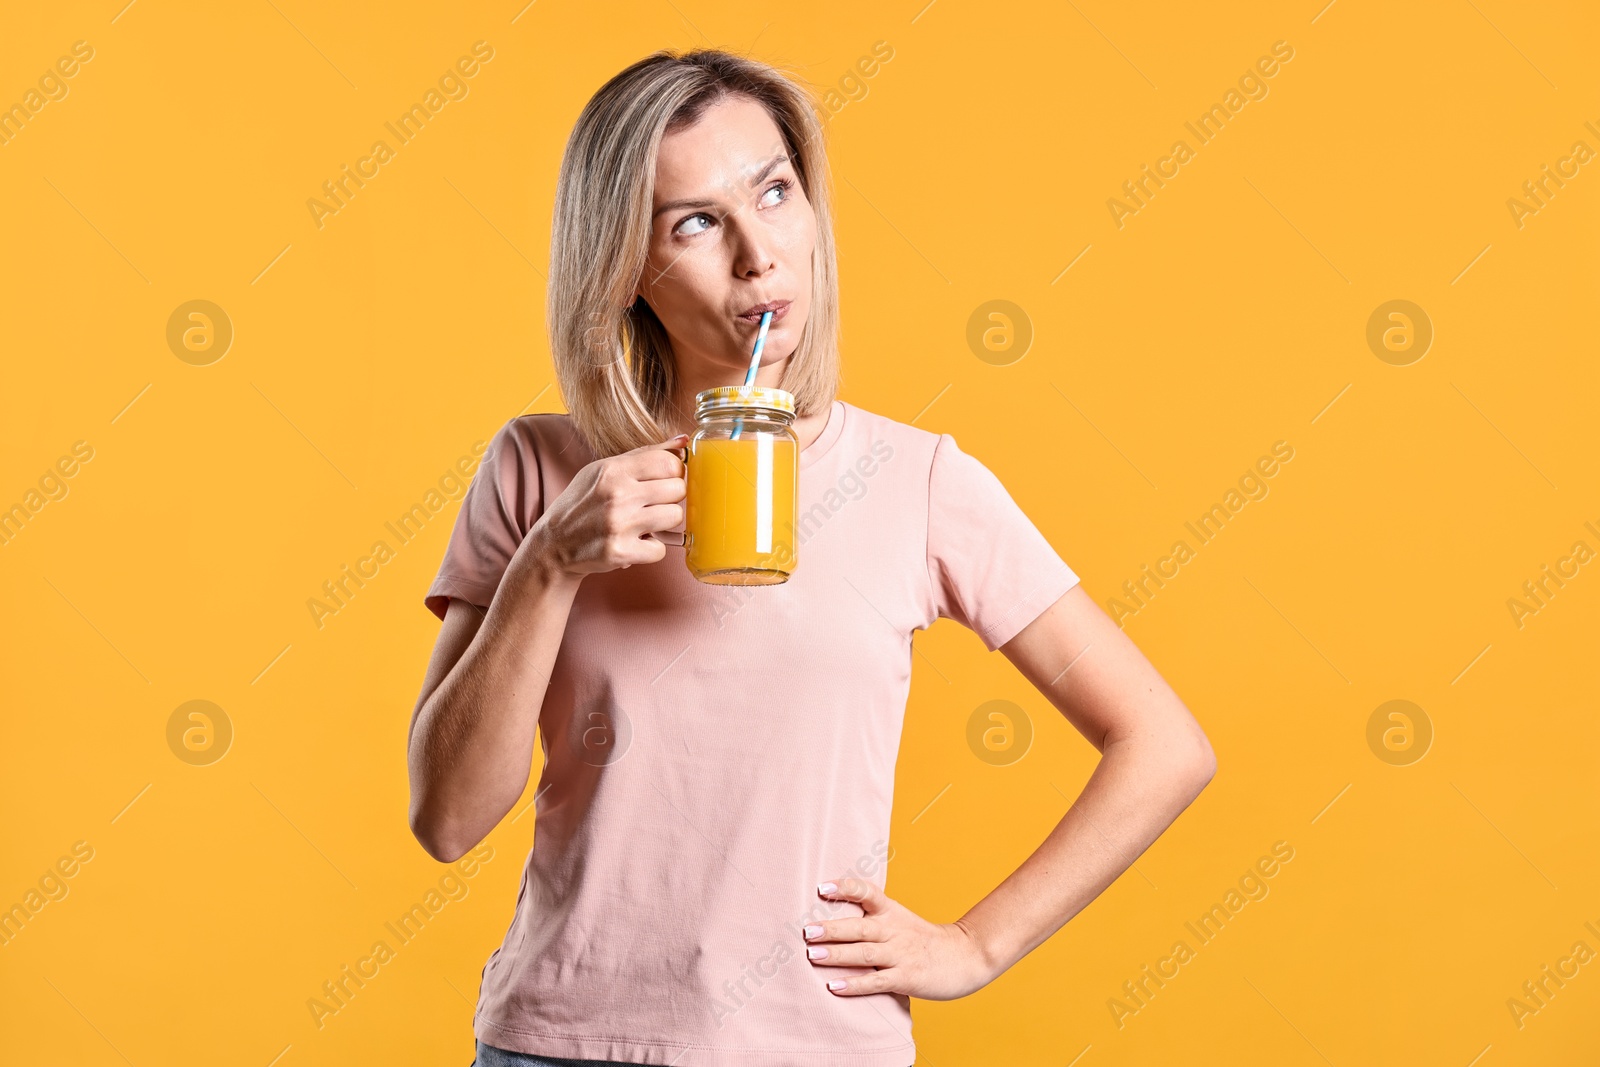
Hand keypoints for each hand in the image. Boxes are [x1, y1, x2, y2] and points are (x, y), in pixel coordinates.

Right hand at [524, 432, 687, 579]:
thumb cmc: (581, 504)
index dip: (674, 472)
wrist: (552, 545)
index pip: (669, 462)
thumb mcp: (602, 470)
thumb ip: (644, 455)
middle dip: (670, 497)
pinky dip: (651, 549)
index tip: (665, 480)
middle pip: (678, 489)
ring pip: (675, 517)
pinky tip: (635, 542)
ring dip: (664, 522)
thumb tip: (683, 441)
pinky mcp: (621, 552)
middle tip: (653, 503)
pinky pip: (661, 549)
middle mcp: (617, 495)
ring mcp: (619, 524)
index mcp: (612, 470)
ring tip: (645, 522)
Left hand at [802, 877, 995, 1000]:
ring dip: (836, 955)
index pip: (868, 892)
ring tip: (812, 956)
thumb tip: (830, 920)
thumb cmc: (923, 940)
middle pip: (859, 927)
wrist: (965, 956)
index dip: (845, 888)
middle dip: (831, 929)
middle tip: (807, 931)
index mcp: (892, 912)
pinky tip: (834, 987)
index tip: (822, 888)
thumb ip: (872, 919)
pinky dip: (855, 985)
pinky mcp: (906, 978)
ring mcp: (900, 954)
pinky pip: (876, 982)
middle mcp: (894, 930)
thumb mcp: (900, 920)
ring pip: (864, 953)